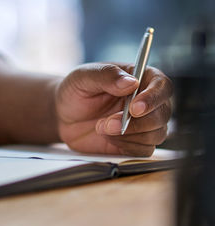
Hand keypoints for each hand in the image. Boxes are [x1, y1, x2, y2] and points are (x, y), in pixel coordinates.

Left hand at [55, 63, 172, 155]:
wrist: (63, 115)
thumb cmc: (75, 90)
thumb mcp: (83, 77)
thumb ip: (106, 75)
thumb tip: (130, 82)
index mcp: (140, 78)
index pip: (162, 86)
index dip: (153, 98)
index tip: (134, 108)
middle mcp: (147, 101)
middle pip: (163, 114)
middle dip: (136, 122)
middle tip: (108, 123)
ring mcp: (143, 123)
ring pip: (157, 134)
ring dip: (129, 135)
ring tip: (102, 128)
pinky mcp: (135, 142)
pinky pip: (144, 150)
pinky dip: (126, 146)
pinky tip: (108, 137)